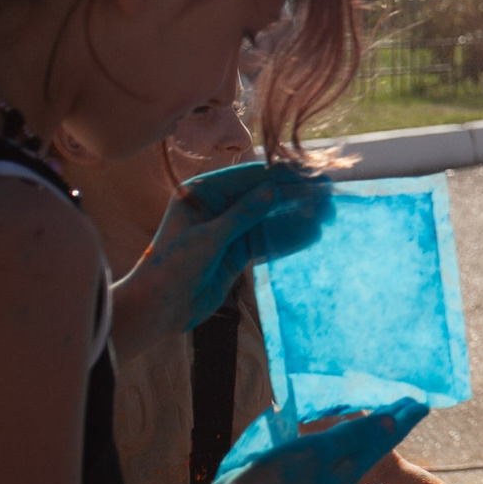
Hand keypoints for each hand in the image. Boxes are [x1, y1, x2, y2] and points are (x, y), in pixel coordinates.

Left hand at [148, 164, 332, 332]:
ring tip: (325, 215)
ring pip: (267, 219)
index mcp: (201, 193)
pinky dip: (286, 238)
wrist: (157, 309)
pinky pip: (265, 241)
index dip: (279, 176)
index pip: (247, 178)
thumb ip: (244, 214)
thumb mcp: (209, 237)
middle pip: (261, 197)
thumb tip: (273, 189)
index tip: (308, 175)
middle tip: (325, 195)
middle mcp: (216, 207)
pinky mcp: (235, 253)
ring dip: (294, 217)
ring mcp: (227, 231)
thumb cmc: (174, 266)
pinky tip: (310, 234)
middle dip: (293, 196)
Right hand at [226, 400, 427, 483]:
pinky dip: (341, 429)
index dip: (403, 418)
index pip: (385, 437)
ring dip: (368, 423)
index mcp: (349, 464)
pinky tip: (334, 423)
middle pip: (373, 438)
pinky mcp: (303, 467)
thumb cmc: (281, 477)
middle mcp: (339, 467)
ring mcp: (321, 468)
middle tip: (407, 398)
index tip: (423, 399)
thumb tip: (392, 421)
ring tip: (379, 407)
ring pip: (354, 441)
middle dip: (390, 419)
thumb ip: (355, 435)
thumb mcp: (322, 452)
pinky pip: (333, 442)